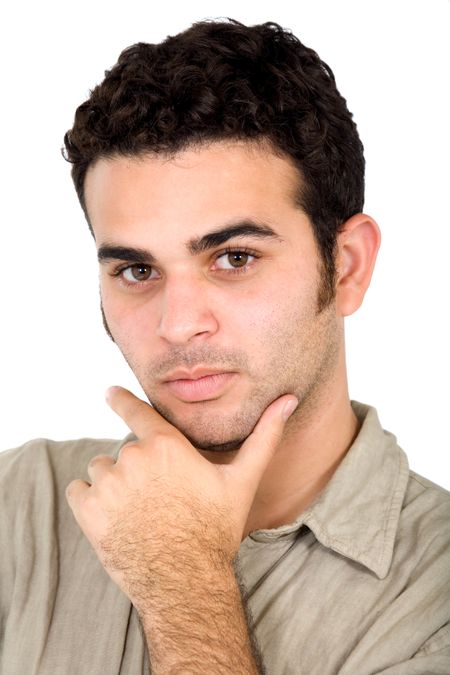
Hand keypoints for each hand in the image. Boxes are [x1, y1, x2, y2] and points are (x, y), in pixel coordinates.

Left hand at [66, 387, 297, 609]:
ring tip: (137, 511)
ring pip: (101, 470)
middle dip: (137, 469)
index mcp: (166, 445)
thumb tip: (289, 399)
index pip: (136, 410)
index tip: (109, 391)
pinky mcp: (88, 511)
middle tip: (158, 499)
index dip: (120, 399)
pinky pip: (79, 491)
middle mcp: (133, 458)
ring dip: (113, 484)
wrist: (185, 580)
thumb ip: (264, 436)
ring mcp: (109, 484)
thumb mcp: (243, 480)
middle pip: (125, 451)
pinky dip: (90, 501)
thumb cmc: (215, 529)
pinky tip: (113, 518)